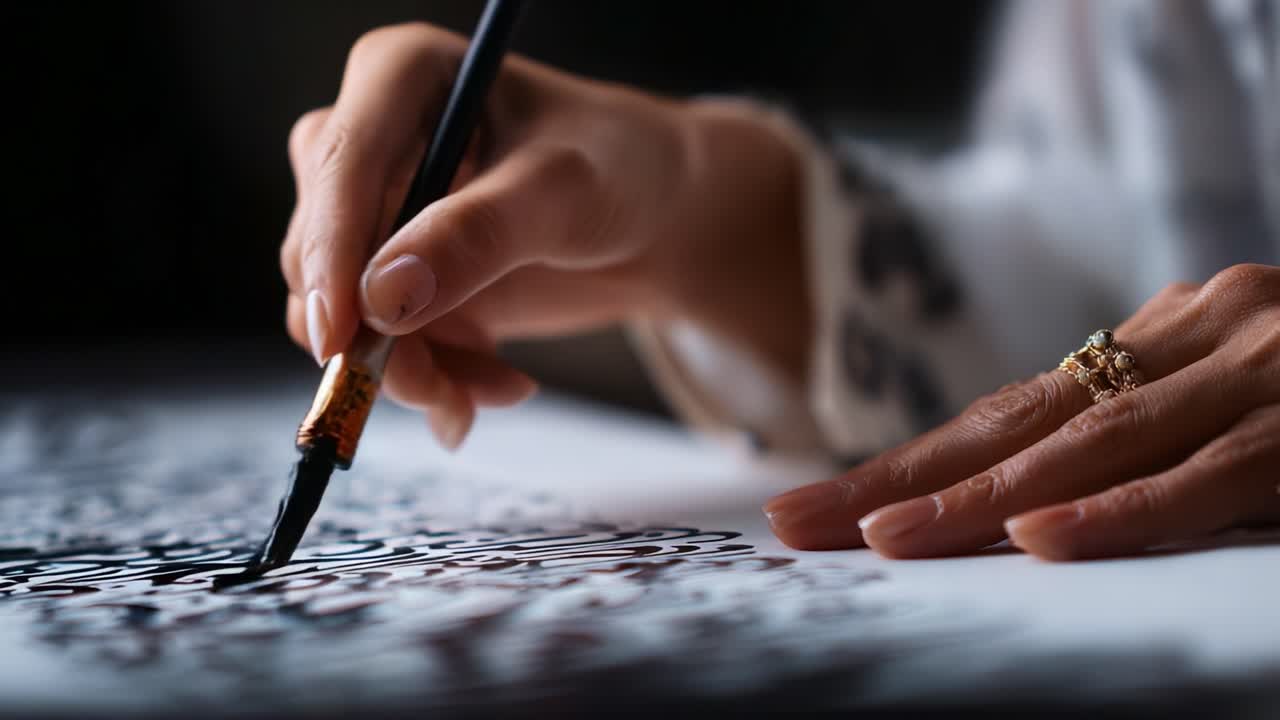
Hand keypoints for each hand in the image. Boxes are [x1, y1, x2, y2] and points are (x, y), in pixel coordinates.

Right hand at [280, 23, 807, 448]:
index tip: (341, 336)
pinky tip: (499, 381)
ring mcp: (378, 216)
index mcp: (400, 77)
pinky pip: (381, 347)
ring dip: (414, 372)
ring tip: (499, 386)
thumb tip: (381, 296)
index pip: (338, 163)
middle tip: (449, 389)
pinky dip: (435, 381)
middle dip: (380, 335)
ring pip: (344, 315)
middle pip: (320, 250)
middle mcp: (371, 143)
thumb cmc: (620, 168)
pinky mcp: (397, 277)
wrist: (656, 217)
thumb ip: (477, 235)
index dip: (329, 253)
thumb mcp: (563, 192)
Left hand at [765, 264, 1279, 560]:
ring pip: (1093, 448)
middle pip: (1016, 426)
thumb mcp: (1217, 405)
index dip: (904, 463)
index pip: (1003, 413)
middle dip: (902, 482)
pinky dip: (1123, 511)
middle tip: (799, 525)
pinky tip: (1042, 538)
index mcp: (1154, 345)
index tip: (815, 509)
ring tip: (883, 543)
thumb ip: (1133, 439)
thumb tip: (1020, 504)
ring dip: (980, 500)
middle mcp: (1187, 342)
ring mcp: (1256, 371)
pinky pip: (1211, 476)